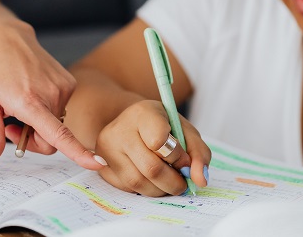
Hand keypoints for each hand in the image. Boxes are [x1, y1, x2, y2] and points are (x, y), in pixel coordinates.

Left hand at [0, 19, 103, 169]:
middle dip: (33, 140)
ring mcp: (64, 87)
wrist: (3, 38)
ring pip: (57, 125)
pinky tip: (31, 93)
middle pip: (52, 139)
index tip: (97, 163)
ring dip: (40, 124)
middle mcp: (52, 94)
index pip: (59, 134)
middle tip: (10, 127)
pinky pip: (60, 110)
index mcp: (30, 102)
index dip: (78, 152)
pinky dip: (47, 110)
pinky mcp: (69, 82)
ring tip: (19, 104)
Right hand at [95, 100, 210, 196]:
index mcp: (143, 113)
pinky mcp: (102, 164)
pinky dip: (145, 189)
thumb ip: (199, 153)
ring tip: (168, 182)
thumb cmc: (162, 127)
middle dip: (174, 182)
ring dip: (160, 190)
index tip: (184, 160)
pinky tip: (151, 179)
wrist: (132, 123)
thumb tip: (201, 180)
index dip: (177, 157)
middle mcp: (120, 129)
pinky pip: (127, 188)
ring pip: (138, 183)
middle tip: (182, 182)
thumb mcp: (185, 131)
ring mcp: (107, 148)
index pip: (159, 141)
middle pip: (151, 168)